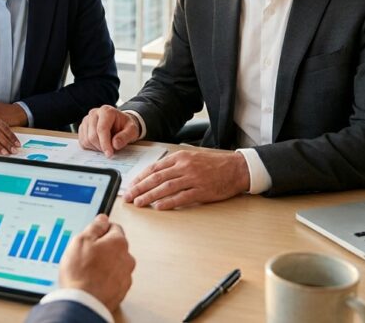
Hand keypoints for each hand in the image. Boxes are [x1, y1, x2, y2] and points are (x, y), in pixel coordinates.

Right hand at [58, 214, 134, 312]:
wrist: (83, 302)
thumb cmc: (81, 271)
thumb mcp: (81, 240)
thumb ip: (95, 226)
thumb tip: (103, 218)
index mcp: (119, 242)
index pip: (114, 227)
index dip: (101, 230)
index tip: (92, 236)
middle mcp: (127, 258)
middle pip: (115, 246)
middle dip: (103, 249)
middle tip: (86, 255)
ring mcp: (126, 275)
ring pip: (116, 263)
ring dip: (105, 264)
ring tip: (88, 271)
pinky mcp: (122, 290)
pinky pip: (114, 279)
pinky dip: (106, 279)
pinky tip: (93, 281)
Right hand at [78, 105, 139, 156]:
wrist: (120, 123)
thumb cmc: (126, 126)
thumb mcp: (132, 131)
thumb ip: (125, 136)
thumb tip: (115, 144)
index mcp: (106, 111)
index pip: (102, 129)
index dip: (105, 143)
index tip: (109, 154)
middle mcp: (94, 113)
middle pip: (92, 136)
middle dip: (102, 147)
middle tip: (111, 150)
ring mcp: (86, 120)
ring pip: (86, 140)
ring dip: (96, 147)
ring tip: (106, 145)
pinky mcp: (82, 128)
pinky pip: (82, 142)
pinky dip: (91, 147)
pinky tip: (100, 144)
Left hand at [125, 151, 249, 209]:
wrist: (236, 168)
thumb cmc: (214, 164)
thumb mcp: (192, 157)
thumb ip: (175, 165)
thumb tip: (155, 174)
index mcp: (180, 157)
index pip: (154, 168)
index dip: (140, 178)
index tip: (131, 185)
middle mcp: (184, 167)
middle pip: (156, 178)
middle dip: (139, 188)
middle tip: (128, 196)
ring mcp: (193, 179)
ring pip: (165, 188)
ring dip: (149, 196)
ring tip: (139, 203)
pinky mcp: (201, 191)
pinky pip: (181, 197)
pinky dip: (168, 202)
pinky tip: (158, 207)